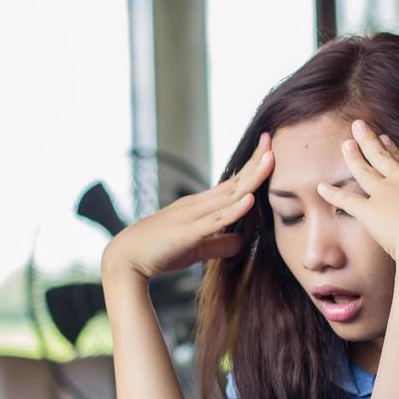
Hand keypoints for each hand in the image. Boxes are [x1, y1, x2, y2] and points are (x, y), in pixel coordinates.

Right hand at [102, 133, 273, 282]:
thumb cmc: (158, 252)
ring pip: (228, 195)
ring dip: (251, 177)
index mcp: (199, 206)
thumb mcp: (196, 248)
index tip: (269, 151)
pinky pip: (215, 220)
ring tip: (270, 159)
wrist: (125, 259)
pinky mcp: (188, 233)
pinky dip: (234, 210)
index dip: (251, 168)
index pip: (231, 183)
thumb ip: (219, 243)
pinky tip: (249, 200)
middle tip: (272, 139)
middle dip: (255, 162)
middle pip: (234, 181)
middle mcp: (197, 205)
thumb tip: (243, 242)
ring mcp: (193, 216)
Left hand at [316, 120, 398, 270]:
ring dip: (352, 156)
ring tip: (345, 145)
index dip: (393, 150)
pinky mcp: (370, 211)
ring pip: (364, 170)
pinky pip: (347, 200)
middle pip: (382, 156)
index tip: (385, 140)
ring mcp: (385, 193)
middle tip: (358, 126)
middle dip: (368, 140)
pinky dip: (332, 194)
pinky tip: (321, 187)